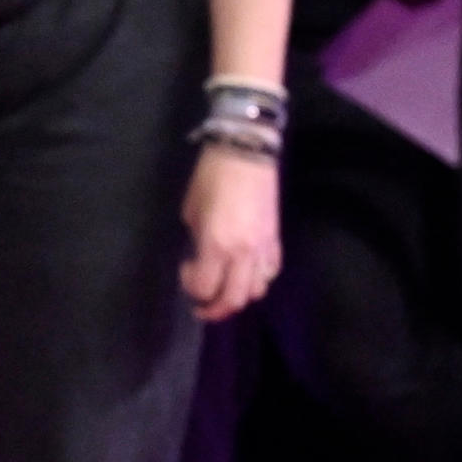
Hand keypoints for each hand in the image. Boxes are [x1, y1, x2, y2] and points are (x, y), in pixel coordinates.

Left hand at [180, 144, 281, 321]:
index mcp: (216, 245)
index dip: (191, 287)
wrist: (247, 151)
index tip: (185, 269)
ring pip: (256, 291)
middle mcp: (242, 254)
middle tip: (201, 307)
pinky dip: (258, 280)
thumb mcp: (191, 210)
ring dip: (238, 297)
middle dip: (214, 310)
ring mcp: (263, 248)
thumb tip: (199, 255)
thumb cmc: (211, 177)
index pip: (205, 287)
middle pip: (233, 300)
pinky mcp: (276, 239)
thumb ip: (196, 240)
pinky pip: (271, 272)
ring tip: (224, 292)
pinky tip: (245, 275)